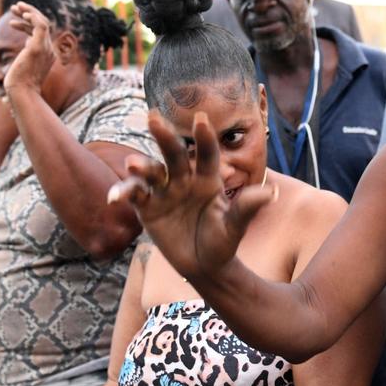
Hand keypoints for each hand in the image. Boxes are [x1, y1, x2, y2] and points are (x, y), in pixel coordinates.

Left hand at [3, 2, 55, 94]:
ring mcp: (45, 48)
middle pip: (43, 24)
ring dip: (29, 11)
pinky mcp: (38, 47)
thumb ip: (24, 58)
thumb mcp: (21, 68)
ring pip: (42, 21)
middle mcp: (48, 50)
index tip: (12, 22)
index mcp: (46, 54)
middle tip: (14, 7)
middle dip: (29, 13)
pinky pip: (40, 25)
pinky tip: (22, 14)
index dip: (27, 25)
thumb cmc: (19, 86)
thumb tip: (24, 49)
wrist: (21, 93)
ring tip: (14, 7)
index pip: (40, 33)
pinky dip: (33, 17)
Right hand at [108, 111, 274, 282]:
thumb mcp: (235, 228)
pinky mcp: (148, 207)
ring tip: (132, 165)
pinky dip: (124, 192)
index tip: (201, 118)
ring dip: (141, 167)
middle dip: (164, 137)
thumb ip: (247, 208)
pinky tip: (114, 196)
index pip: (207, 154)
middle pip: (174, 154)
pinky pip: (135, 195)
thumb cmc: (223, 244)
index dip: (204, 137)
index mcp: (208, 179)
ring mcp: (165, 192)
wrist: (204, 267)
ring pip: (151, 172)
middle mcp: (185, 180)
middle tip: (153, 117)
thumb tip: (271, 192)